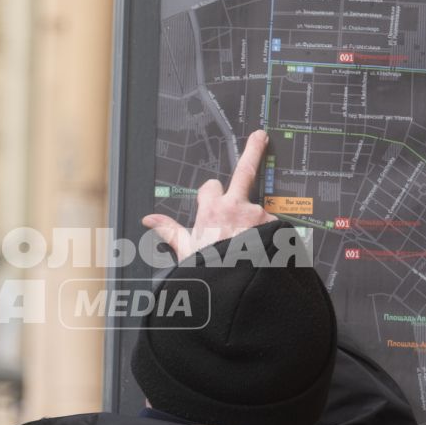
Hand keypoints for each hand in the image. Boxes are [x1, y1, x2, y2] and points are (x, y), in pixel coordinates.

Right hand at [141, 129, 276, 261]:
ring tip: (254, 245)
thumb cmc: (211, 271)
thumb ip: (169, 230)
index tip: (214, 201)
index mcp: (211, 211)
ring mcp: (259, 216)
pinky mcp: (277, 227)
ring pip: (259, 210)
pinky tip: (267, 251)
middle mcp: (236, 207)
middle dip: (253, 151)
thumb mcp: (185, 251)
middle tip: (260, 137)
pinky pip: (275, 228)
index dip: (212, 194)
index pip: (211, 187)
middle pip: (245, 171)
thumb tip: (149, 219)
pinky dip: (272, 237)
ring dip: (257, 222)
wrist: (237, 286)